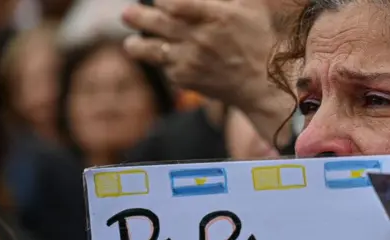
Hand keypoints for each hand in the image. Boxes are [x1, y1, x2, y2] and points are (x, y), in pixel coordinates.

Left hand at [122, 0, 274, 110]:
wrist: (262, 82)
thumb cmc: (257, 39)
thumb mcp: (251, 5)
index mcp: (215, 16)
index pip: (174, 3)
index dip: (161, 0)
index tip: (159, 0)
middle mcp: (200, 38)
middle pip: (157, 22)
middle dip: (138, 17)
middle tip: (127, 15)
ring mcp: (191, 60)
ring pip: (152, 50)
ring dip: (137, 46)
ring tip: (130, 45)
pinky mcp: (187, 79)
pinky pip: (166, 68)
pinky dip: (162, 63)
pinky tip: (161, 58)